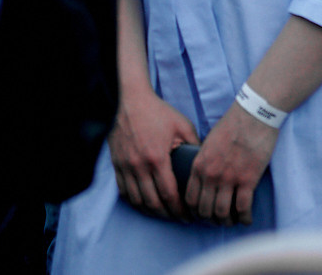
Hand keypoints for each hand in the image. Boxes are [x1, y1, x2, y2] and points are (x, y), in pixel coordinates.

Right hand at [108, 87, 197, 219]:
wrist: (130, 102)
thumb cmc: (158, 113)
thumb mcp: (183, 126)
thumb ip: (194, 145)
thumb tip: (204, 162)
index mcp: (157, 158)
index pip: (169, 193)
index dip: (179, 208)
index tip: (188, 215)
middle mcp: (139, 167)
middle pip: (152, 202)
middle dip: (167, 214)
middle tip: (179, 219)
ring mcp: (125, 167)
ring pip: (136, 200)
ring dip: (151, 211)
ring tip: (164, 214)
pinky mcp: (116, 165)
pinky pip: (124, 191)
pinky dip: (135, 202)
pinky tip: (145, 204)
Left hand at [186, 103, 277, 224]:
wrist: (254, 114)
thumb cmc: (233, 124)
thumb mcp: (209, 142)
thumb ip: (203, 161)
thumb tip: (205, 176)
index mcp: (199, 166)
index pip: (190, 199)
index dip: (194, 212)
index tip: (200, 215)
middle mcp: (210, 176)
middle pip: (204, 209)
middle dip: (210, 219)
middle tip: (216, 221)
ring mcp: (229, 179)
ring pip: (222, 211)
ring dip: (226, 221)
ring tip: (230, 222)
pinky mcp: (248, 179)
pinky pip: (243, 207)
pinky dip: (244, 217)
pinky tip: (247, 220)